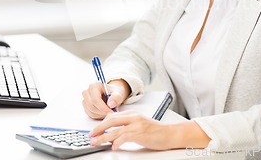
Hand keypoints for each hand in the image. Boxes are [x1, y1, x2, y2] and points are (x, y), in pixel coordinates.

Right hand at [82, 79, 129, 118]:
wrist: (111, 94)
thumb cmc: (114, 93)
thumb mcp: (118, 93)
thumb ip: (116, 97)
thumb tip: (110, 104)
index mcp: (94, 86)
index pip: (95, 99)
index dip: (103, 108)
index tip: (111, 112)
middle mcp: (87, 92)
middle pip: (91, 106)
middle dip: (102, 112)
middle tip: (111, 112)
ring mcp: (85, 99)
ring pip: (91, 111)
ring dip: (101, 114)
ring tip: (109, 111)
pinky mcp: (85, 106)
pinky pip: (90, 114)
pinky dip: (98, 116)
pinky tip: (104, 112)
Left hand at [89, 112, 211, 150]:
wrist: (170, 134)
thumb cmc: (156, 131)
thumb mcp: (140, 124)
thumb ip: (128, 125)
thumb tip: (113, 133)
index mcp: (132, 113)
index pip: (112, 116)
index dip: (101, 123)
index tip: (95, 130)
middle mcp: (133, 117)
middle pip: (110, 121)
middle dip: (98, 128)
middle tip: (90, 135)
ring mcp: (136, 125)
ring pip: (115, 130)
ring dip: (103, 138)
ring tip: (96, 142)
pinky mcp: (140, 134)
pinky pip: (124, 138)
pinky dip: (116, 143)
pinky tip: (113, 147)